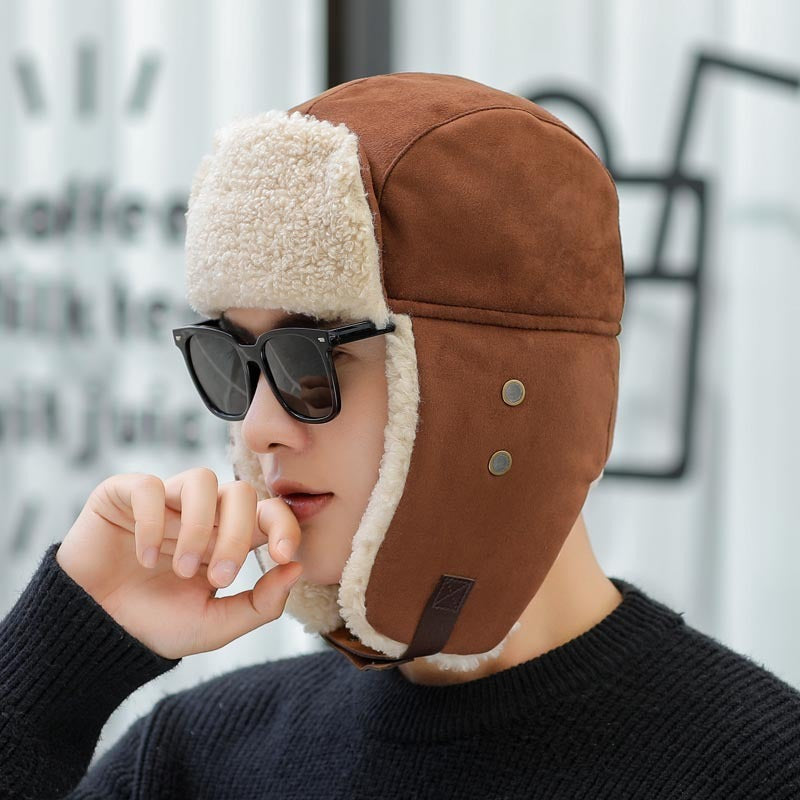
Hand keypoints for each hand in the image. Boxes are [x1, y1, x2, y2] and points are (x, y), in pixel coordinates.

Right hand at [55, 468, 302, 659]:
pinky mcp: (124, 495)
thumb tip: (296, 569)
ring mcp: (165, 501)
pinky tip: (144, 558)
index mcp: (228, 537)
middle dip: (238, 536)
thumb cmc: (155, 625)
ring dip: (200, 526)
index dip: (285, 525)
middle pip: (240, 492)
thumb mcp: (215, 625)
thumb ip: (260, 604)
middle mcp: (201, 513)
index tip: (284, 556)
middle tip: (220, 578)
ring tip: (185, 568)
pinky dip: (152, 522)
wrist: (93, 632)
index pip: (270, 510)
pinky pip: (148, 486)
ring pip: (202, 479)